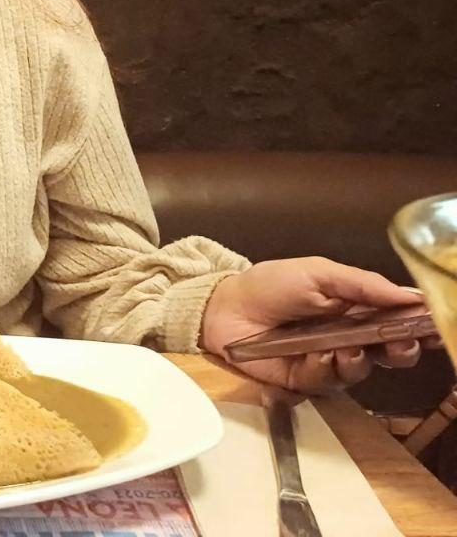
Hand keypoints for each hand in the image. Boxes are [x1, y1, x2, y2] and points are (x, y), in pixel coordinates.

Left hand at [199, 257, 438, 393]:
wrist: (224, 307)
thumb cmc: (269, 285)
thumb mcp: (317, 274)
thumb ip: (362, 284)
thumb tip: (410, 295)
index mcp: (354, 308)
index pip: (396, 321)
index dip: (417, 326)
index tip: (433, 328)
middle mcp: (348, 336)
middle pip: (390, 353)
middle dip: (401, 350)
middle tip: (400, 344)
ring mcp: (327, 360)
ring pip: (362, 371)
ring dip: (359, 361)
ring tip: (345, 348)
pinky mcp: (305, 380)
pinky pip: (327, 382)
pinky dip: (326, 369)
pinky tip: (317, 355)